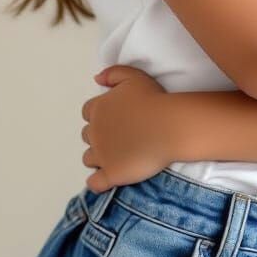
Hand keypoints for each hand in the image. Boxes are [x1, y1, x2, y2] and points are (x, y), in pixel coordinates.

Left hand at [81, 65, 178, 192]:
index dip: (100, 114)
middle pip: (88, 135)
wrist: (169, 126)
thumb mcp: (134, 76)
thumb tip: (96, 79)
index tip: (116, 117)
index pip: (88, 112)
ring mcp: (101, 155)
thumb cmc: (153, 99)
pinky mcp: (111, 174)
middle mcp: (94, 132)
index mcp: (98, 109)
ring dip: (99, 157)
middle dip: (99, 135)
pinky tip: (109, 177)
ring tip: (119, 154)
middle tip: (121, 135)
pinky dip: (98, 181)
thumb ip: (113, 74)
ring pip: (89, 158)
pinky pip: (95, 183)